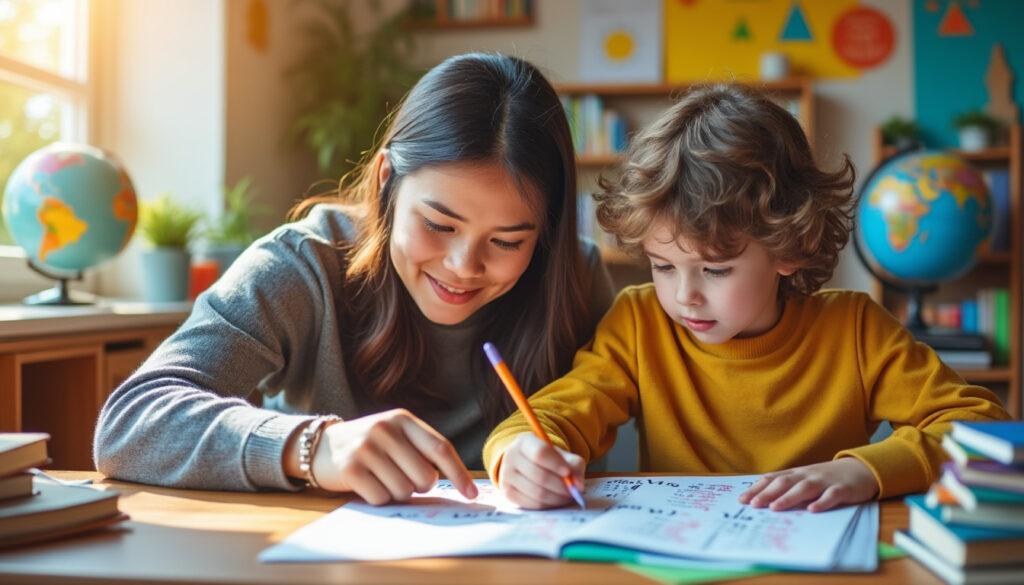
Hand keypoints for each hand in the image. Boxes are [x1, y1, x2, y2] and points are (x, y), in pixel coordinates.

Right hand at [295, 409, 476, 505]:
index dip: (459, 473)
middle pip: (424, 476)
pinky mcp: (351, 468)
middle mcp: (385, 429)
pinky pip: (381, 498)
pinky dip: (379, 498)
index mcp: (402, 419)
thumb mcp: (394, 435)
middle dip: (419, 486)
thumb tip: (457, 482)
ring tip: (381, 478)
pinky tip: (367, 485)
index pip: (440, 448)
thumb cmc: (369, 445)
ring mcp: (366, 447)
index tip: (471, 494)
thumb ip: (420, 450)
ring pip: (404, 490)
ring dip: (397, 493)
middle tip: (402, 477)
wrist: (320, 446)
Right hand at [496, 433, 584, 509]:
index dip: (556, 464)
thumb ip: (575, 466)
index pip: (540, 453)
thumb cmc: (547, 459)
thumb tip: (578, 485)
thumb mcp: (562, 455)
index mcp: (524, 441)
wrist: (526, 464)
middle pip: (539, 475)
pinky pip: (532, 504)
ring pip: (536, 493)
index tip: (568, 472)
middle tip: (573, 491)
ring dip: (557, 498)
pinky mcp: (508, 493)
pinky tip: (555, 500)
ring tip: (567, 496)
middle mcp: (511, 457)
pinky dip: (548, 505)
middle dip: (560, 486)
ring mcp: (507, 476)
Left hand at [737, 458, 878, 512]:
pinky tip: (812, 510)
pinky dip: (821, 503)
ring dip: (788, 498)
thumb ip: (787, 487)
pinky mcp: (842, 489)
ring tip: (774, 507)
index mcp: (796, 474)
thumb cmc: (826, 478)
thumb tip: (762, 500)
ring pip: (804, 488)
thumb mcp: (805, 479)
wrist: (860, 469)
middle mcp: (807, 475)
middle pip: (784, 483)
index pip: (772, 479)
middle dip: (766, 493)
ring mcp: (824, 481)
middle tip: (753, 505)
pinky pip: (831, 496)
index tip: (742, 500)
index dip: (756, 488)